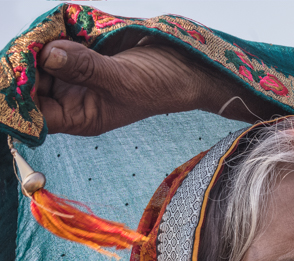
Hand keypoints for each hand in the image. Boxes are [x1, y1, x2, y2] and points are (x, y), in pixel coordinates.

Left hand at [35, 39, 271, 135]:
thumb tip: (47, 54)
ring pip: (39, 56)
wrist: (187, 65)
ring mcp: (74, 71)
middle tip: (31, 40)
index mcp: (79, 115)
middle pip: (30, 80)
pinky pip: (56, 38)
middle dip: (25, 61)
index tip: (16, 70)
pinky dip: (54, 28)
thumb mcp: (124, 80)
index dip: (18, 94)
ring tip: (49, 30)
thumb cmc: (162, 85)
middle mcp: (71, 95)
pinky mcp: (81, 49)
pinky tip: (60, 23)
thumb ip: (85, 68)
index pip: (33, 111)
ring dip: (39, 40)